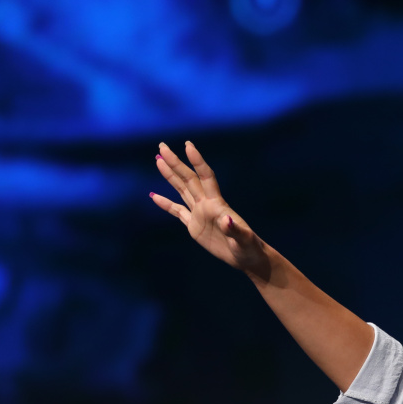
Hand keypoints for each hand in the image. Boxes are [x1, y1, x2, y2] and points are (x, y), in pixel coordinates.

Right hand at [150, 141, 268, 277]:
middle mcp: (206, 205)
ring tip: (158, 160)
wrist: (247, 258)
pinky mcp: (194, 226)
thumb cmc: (249, 247)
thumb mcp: (243, 239)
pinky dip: (165, 204)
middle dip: (175, 162)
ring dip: (170, 175)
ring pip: (182, 190)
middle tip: (162, 146)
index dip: (197, 162)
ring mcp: (200, 214)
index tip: (188, 145)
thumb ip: (234, 229)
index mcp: (217, 204)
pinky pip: (177, 211)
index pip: (206, 177)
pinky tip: (153, 195)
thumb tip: (225, 219)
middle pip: (188, 179)